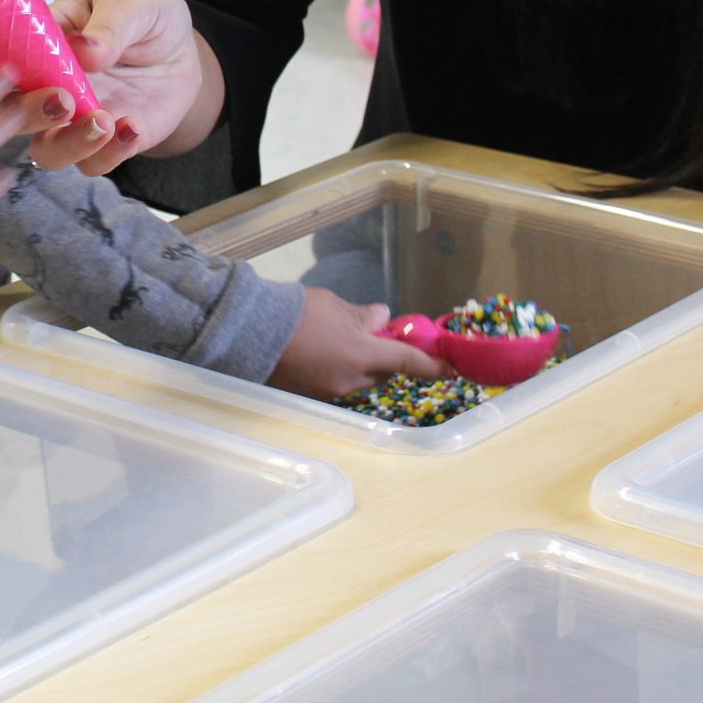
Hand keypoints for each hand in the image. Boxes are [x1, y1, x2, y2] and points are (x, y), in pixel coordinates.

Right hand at [26, 0, 206, 175]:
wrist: (183, 49)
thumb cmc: (147, 17)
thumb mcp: (135, 5)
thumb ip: (110, 24)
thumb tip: (85, 47)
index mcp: (41, 43)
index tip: (15, 74)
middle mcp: (48, 86)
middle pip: (8, 114)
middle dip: (29, 114)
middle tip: (64, 102)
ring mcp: (74, 119)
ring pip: (46, 151)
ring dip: (68, 144)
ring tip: (105, 122)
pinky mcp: (105, 143)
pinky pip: (94, 163)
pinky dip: (110, 153)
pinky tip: (133, 127)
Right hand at [265, 286, 433, 400]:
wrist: (250, 331)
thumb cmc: (297, 312)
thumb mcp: (336, 305)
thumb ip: (364, 316)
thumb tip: (382, 320)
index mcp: (362, 356)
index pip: (408, 362)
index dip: (433, 365)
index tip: (452, 369)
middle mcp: (350, 382)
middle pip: (382, 373)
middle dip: (384, 357)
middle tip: (371, 335)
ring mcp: (329, 393)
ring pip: (359, 380)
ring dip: (359, 365)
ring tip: (337, 341)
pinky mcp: (309, 397)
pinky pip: (336, 384)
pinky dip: (336, 371)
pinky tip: (319, 354)